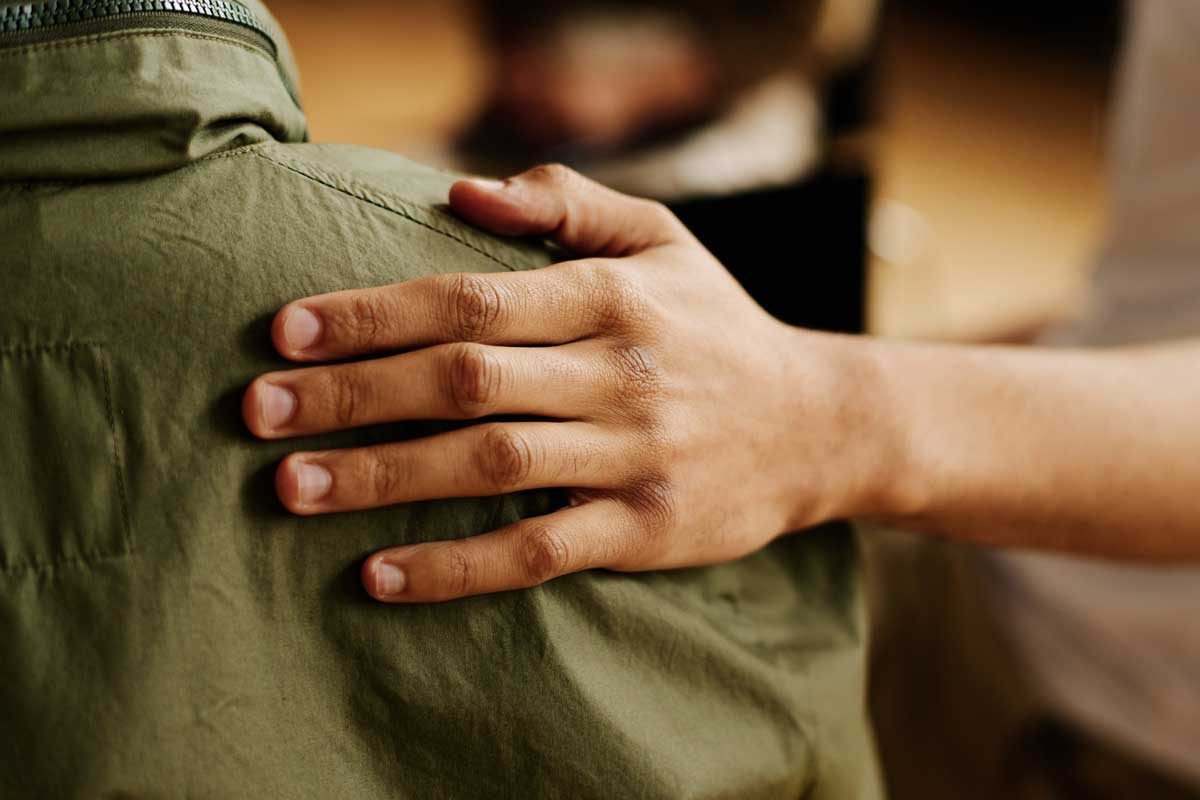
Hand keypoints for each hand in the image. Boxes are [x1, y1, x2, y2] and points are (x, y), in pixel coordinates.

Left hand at [243, 165, 890, 601]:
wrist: (817, 424)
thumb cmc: (718, 326)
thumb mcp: (663, 239)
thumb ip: (567, 201)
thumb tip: (462, 192)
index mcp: (613, 295)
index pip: (471, 299)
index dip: (374, 314)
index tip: (286, 332)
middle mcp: (620, 372)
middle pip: (464, 380)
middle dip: (353, 394)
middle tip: (258, 410)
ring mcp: (634, 457)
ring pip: (490, 466)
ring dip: (383, 477)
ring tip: (291, 487)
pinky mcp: (644, 530)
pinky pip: (537, 552)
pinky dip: (457, 567)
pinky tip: (380, 575)